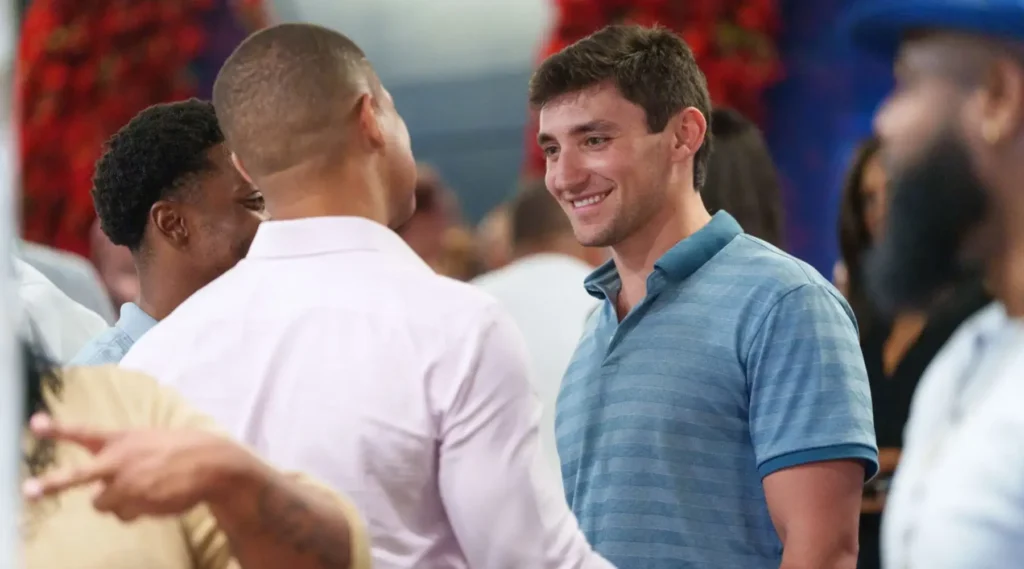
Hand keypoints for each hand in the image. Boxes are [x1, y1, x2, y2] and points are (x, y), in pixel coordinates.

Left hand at [22, 413, 251, 521]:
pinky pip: (125, 515)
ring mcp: (128, 484)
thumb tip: (100, 490)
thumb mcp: (148, 442)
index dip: (58, 429)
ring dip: (116, 503)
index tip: (35, 424)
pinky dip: (136, 511)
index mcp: (122, 439)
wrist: (212, 465)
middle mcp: (120, 461)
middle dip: (53, 484)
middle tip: (30, 490)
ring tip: (143, 492)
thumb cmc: (180, 451)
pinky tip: (155, 499)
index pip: (85, 433)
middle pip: (78, 474)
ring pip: (102, 505)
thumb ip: (120, 458)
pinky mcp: (139, 503)